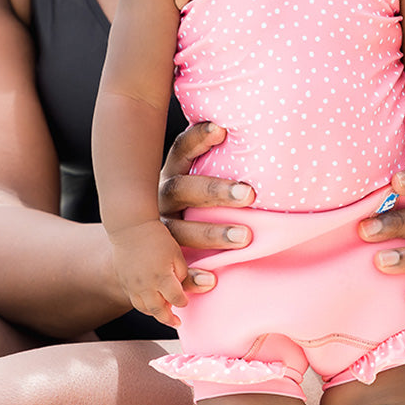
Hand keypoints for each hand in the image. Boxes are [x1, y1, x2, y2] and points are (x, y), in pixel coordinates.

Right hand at [109, 221, 190, 328]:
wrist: (130, 227)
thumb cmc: (157, 237)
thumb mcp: (177, 253)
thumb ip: (184, 273)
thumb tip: (185, 289)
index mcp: (162, 278)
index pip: (176, 299)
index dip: (183, 302)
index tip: (185, 300)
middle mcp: (146, 285)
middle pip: (158, 310)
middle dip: (169, 318)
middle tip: (177, 323)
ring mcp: (132, 285)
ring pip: (144, 308)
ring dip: (155, 313)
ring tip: (163, 314)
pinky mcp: (124, 281)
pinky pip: (134, 300)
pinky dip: (143, 305)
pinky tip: (150, 303)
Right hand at [158, 122, 254, 290]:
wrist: (143, 245)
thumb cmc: (190, 202)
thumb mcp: (194, 177)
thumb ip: (217, 158)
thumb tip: (261, 125)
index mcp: (172, 174)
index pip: (182, 150)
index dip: (198, 139)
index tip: (222, 130)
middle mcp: (161, 199)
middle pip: (182, 190)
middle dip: (215, 191)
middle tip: (249, 194)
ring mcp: (158, 231)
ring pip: (180, 231)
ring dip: (212, 234)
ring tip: (245, 237)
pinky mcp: (160, 260)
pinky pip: (173, 270)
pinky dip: (191, 276)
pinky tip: (213, 279)